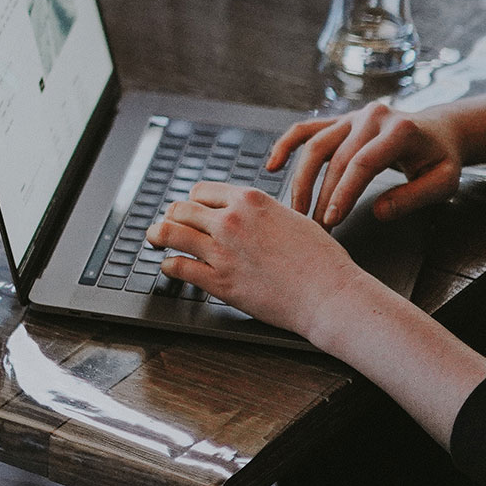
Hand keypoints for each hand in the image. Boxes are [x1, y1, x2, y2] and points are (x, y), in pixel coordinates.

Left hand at [147, 182, 379, 342]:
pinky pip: (177, 266)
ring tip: (155, 239)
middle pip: (180, 208)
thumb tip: (245, 211)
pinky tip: (171, 267)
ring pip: (169, 232)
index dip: (194, 202)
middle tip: (168, 225)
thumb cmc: (321, 260)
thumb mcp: (292, 218)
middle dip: (172, 216)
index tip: (192, 211)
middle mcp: (230, 220)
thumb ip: (262, 212)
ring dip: (158, 235)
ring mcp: (221, 250)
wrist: (330, 295)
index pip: (202, 191)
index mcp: (250, 200)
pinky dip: (169, 265)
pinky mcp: (218, 280)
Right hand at [269, 101, 463, 226]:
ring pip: (315, 145)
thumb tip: (378, 212)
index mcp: (399, 130)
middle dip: (322, 195)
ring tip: (297, 209)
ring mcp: (352, 116)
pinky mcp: (339, 120)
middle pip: (336, 158)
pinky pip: (306, 130)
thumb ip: (413, 197)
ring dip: (301, 179)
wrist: (439, 131)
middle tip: (315, 227)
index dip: (344, 192)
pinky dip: (286, 145)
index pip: (363, 163)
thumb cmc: (441, 159)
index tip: (332, 220)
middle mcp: (371, 117)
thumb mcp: (443, 181)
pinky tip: (272, 166)